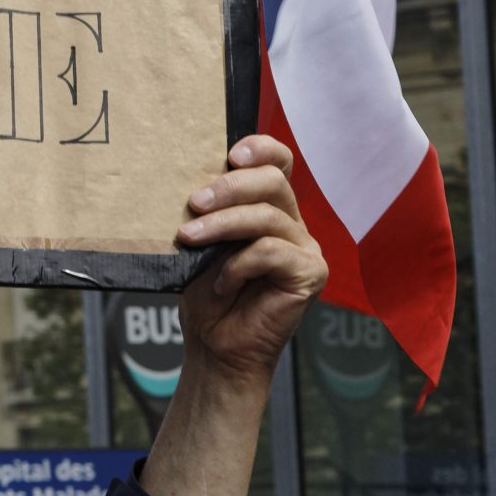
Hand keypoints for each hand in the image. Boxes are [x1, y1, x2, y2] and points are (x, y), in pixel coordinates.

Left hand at [176, 135, 326, 388]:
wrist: (214, 346)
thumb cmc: (204, 294)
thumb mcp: (198, 243)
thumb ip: (205, 211)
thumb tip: (186, 180)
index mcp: (268, 208)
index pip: (278, 163)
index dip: (261, 149)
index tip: (231, 154)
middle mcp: (292, 223)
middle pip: (273, 182)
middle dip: (229, 187)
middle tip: (193, 203)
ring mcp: (305, 248)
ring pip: (268, 216)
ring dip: (222, 225)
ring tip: (188, 238)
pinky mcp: (310, 273)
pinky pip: (272, 252)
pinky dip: (238, 265)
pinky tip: (221, 284)